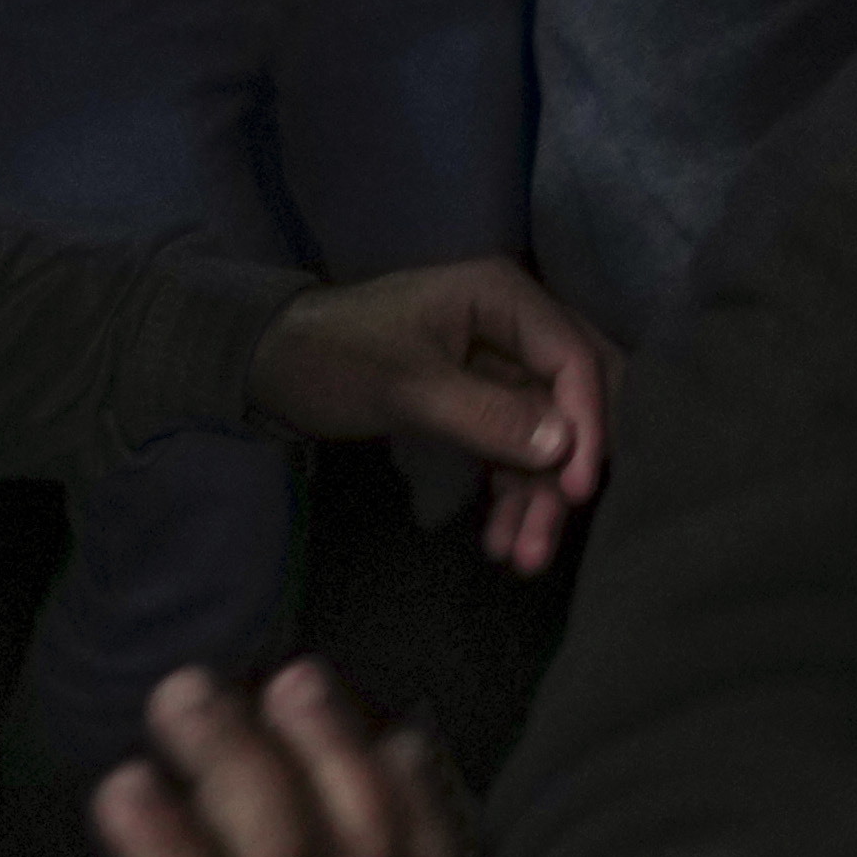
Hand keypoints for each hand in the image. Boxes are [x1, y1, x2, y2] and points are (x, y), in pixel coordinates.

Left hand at [247, 259, 611, 571]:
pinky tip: (503, 542)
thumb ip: (486, 415)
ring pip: (547, 435)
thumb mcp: (406, 386)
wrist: (269, 363)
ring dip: (539, 494)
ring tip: (524, 558)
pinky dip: (511, 493)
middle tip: (554, 528)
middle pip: (573, 400)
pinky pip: (514, 450)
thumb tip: (563, 448)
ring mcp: (501, 367)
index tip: (578, 491)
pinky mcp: (482, 404)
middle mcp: (516, 328)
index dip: (587, 425)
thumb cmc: (334, 357)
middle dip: (567, 469)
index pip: (572, 360)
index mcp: (505, 298)